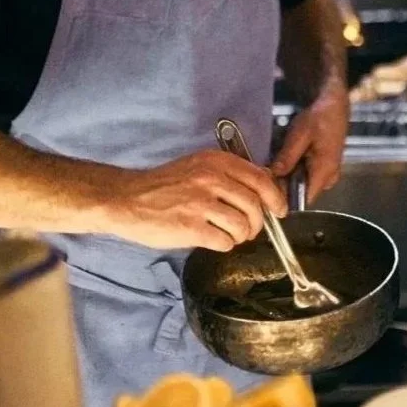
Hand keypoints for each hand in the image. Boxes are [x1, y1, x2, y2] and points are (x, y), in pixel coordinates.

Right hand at [109, 149, 286, 251]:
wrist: (128, 198)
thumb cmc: (164, 184)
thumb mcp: (198, 166)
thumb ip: (228, 172)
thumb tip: (264, 182)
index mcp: (216, 161)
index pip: (261, 178)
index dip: (275, 197)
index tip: (278, 210)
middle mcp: (211, 178)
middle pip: (256, 205)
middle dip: (258, 222)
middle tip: (249, 229)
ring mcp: (201, 203)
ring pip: (244, 226)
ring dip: (241, 236)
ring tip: (229, 235)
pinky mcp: (191, 227)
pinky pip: (226, 242)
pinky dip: (225, 245)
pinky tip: (213, 239)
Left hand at [271, 88, 348, 203]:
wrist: (334, 105)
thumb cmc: (320, 117)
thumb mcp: (300, 134)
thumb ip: (288, 157)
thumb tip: (274, 175)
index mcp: (324, 172)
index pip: (303, 200)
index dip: (284, 197)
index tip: (268, 188)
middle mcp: (329, 178)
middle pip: (302, 193)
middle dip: (284, 185)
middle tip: (269, 170)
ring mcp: (328, 173)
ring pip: (303, 184)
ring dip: (289, 176)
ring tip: (278, 161)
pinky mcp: (325, 167)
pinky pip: (308, 176)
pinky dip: (296, 170)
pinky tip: (289, 157)